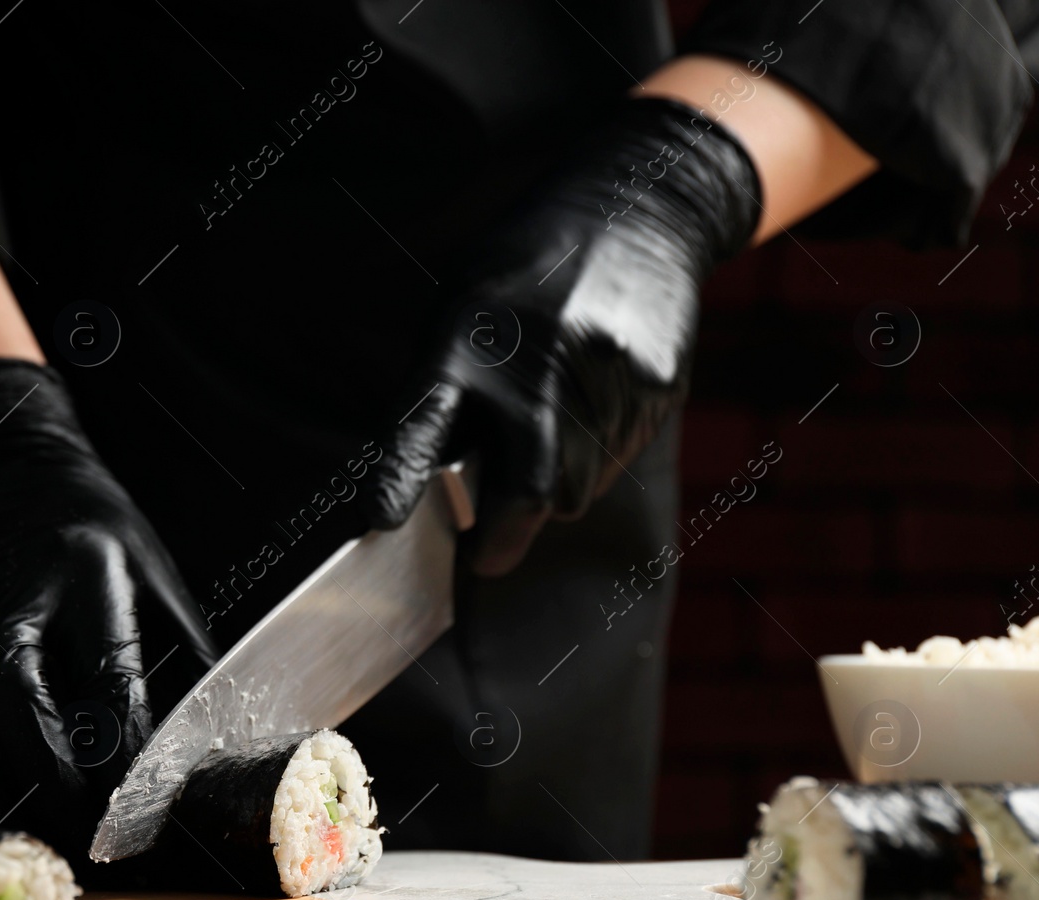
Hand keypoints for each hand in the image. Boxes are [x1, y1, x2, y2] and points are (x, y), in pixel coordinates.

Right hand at [0, 359, 214, 848]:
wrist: (7, 475)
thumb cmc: (97, 545)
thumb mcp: (157, 582)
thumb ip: (184, 666)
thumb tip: (216, 766)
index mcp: (84, 569)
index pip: (104, 678)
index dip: (122, 761)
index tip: (141, 824)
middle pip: (8, 697)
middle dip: (47, 788)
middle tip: (81, 850)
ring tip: (15, 848)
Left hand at [359, 97, 760, 575]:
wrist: (639, 207)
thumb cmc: (530, 265)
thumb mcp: (463, 303)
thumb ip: (447, 387)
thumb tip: (435, 480)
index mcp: (469, 333)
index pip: (424, 419)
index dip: (401, 476)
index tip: (383, 519)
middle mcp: (538, 360)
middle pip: (525, 490)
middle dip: (501, 538)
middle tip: (483, 553)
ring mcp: (604, 377)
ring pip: (573, 491)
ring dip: (548, 492)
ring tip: (543, 442)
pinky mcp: (654, 388)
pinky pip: (614, 463)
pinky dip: (591, 461)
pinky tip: (587, 410)